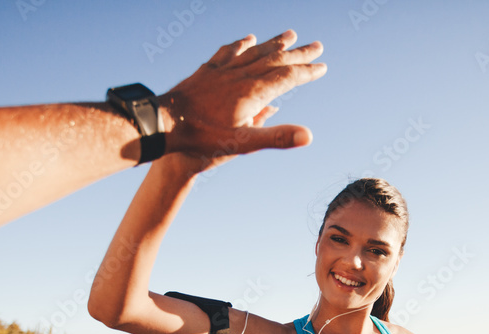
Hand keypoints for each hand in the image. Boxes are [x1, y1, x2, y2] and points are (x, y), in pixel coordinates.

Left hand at [160, 30, 325, 164]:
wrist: (165, 123)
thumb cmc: (204, 137)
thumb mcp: (243, 143)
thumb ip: (276, 136)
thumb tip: (308, 136)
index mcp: (253, 92)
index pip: (287, 77)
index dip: (306, 72)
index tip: (322, 66)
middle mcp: (240, 75)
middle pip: (275, 59)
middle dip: (298, 53)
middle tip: (317, 45)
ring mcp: (223, 70)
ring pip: (254, 51)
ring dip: (274, 43)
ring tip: (289, 35)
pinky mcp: (207, 70)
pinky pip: (228, 52)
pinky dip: (242, 44)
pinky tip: (247, 39)